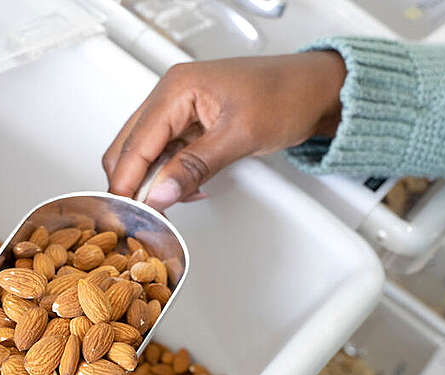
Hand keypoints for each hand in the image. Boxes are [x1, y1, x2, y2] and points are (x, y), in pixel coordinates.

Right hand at [102, 51, 345, 210]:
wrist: (317, 90)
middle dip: (135, 183)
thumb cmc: (287, 95)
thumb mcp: (240, 135)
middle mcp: (172, 94)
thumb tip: (161, 193)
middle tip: (146, 215)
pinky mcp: (190, 123)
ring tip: (173, 202)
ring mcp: (179, 109)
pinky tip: (188, 188)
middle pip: (129, 147)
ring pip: (145, 153)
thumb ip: (195, 166)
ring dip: (154, 181)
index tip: (128, 213)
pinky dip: (171, 175)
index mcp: (177, 88)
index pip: (136, 142)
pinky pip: (166, 154)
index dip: (127, 181)